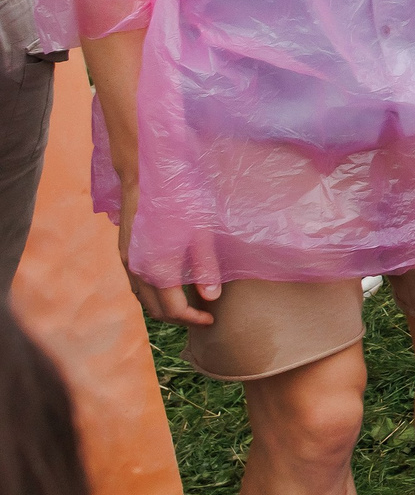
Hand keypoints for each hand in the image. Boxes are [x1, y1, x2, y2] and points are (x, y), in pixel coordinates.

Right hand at [119, 182, 218, 327]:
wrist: (145, 175)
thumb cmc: (180, 200)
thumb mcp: (201, 233)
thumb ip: (205, 267)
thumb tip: (211, 298)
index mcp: (158, 269)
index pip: (174, 310)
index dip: (194, 319)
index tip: (211, 319)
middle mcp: (137, 271)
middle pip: (156, 310)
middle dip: (179, 318)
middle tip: (202, 314)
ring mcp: (127, 262)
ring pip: (144, 299)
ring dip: (164, 307)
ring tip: (189, 303)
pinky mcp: (123, 253)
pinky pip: (137, 284)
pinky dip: (152, 293)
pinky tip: (169, 286)